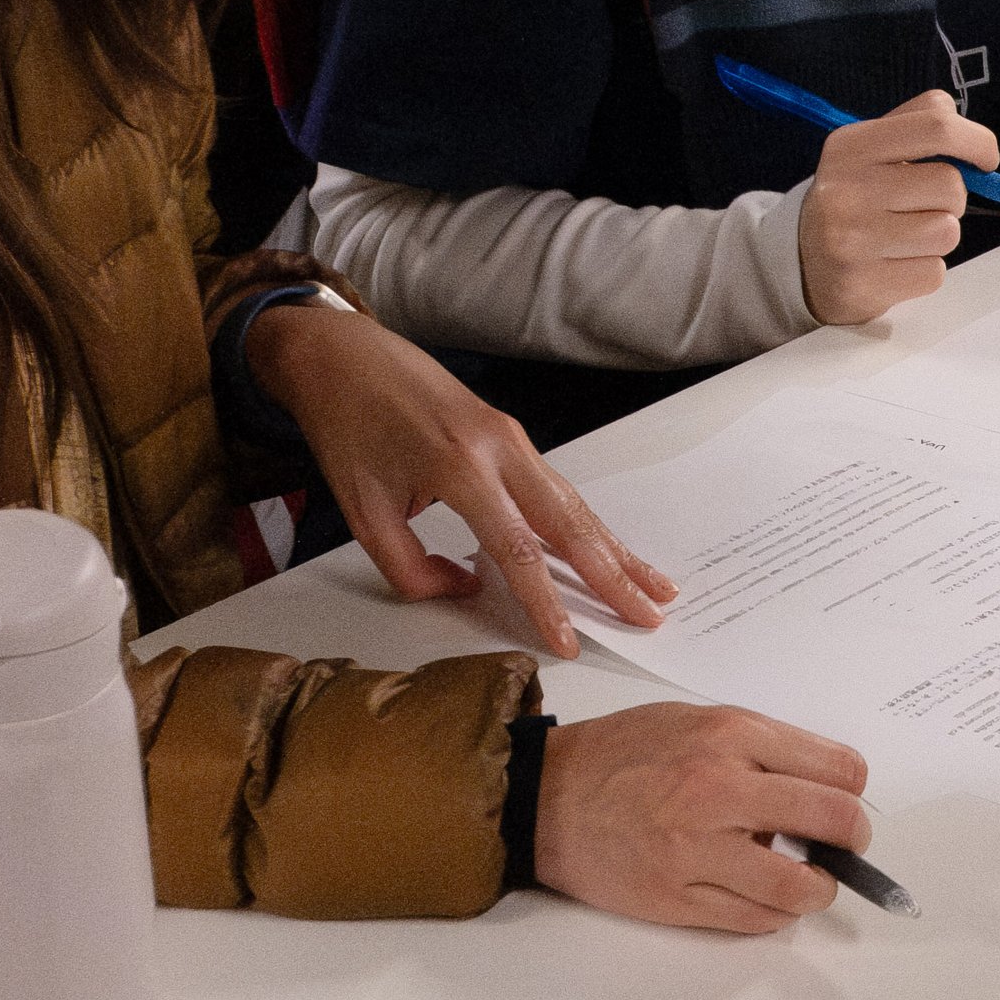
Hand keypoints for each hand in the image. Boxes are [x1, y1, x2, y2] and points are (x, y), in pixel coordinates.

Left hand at [243, 300, 673, 660]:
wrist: (343, 358)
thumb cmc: (347, 428)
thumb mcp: (361, 512)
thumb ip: (409, 567)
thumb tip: (465, 588)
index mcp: (460, 467)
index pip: (517, 550)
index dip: (547, 602)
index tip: (570, 641)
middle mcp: (500, 448)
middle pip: (570, 524)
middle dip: (614, 575)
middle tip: (650, 615)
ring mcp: (512, 437)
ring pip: (576, 504)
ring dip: (617, 549)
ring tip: (655, 587)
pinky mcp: (510, 435)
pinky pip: (559, 488)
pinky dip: (590, 524)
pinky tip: (610, 547)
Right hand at [535, 702, 871, 932]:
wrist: (546, 796)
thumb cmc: (622, 754)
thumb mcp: (697, 719)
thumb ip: (760, 748)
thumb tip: (821, 786)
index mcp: (729, 737)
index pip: (838, 769)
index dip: (852, 790)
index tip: (845, 800)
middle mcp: (719, 790)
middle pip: (833, 822)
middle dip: (851, 839)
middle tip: (844, 844)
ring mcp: (697, 850)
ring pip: (800, 886)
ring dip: (818, 887)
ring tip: (809, 879)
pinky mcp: (676, 899)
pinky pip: (755, 919)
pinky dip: (775, 912)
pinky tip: (766, 896)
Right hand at [797, 87, 993, 326]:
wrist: (802, 261)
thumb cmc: (855, 198)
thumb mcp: (870, 149)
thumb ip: (920, 128)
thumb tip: (976, 143)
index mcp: (851, 146)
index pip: (936, 127)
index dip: (977, 141)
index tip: (986, 159)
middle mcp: (846, 190)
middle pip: (950, 184)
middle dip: (952, 198)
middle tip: (924, 205)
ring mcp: (851, 240)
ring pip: (948, 231)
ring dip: (939, 235)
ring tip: (906, 235)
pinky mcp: (863, 284)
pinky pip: (934, 273)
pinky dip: (925, 269)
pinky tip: (896, 262)